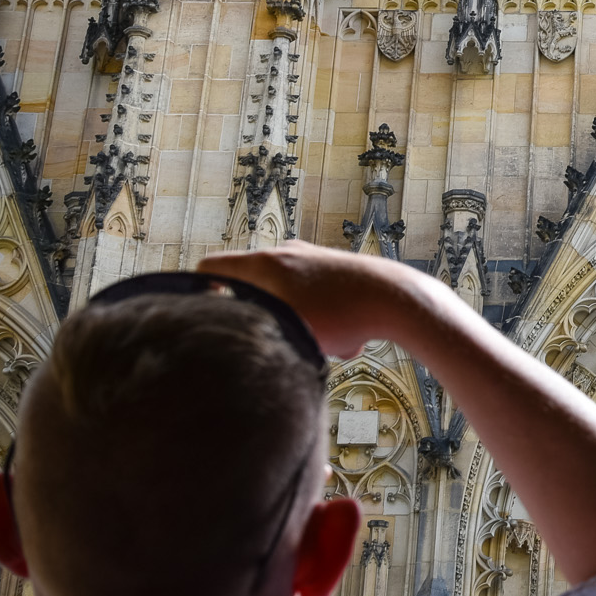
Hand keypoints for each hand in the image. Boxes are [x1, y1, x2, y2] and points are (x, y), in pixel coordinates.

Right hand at [196, 240, 442, 357]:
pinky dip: (323, 324)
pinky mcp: (335, 273)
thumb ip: (247, 327)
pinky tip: (344, 339)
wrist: (399, 299)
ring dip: (297, 325)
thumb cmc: (341, 315)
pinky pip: (314, 304)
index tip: (207, 323)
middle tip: (266, 342)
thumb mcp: (284, 328)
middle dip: (257, 318)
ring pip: (285, 301)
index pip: (209, 268)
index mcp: (264, 262)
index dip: (196, 295)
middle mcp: (285, 253)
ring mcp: (311, 260)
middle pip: (247, 287)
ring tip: (319, 341)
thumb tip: (220, 339)